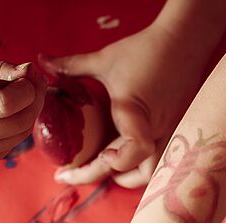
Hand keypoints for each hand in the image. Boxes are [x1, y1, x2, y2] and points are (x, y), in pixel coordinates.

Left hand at [40, 21, 208, 186]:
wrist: (184, 43)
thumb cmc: (145, 50)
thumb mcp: (105, 60)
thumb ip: (72, 66)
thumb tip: (42, 62)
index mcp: (137, 113)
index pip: (136, 149)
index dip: (119, 160)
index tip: (103, 158)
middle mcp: (157, 129)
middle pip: (140, 172)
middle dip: (106, 176)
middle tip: (72, 175)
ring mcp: (169, 134)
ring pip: (153, 172)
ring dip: (129, 176)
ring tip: (104, 169)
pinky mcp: (174, 134)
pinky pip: (159, 161)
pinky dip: (140, 165)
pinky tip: (122, 157)